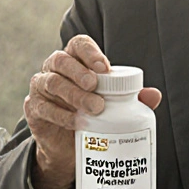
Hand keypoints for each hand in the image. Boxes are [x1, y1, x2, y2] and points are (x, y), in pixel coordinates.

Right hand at [25, 35, 161, 188]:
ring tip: (95, 108)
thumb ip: (132, 98)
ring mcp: (41, 87)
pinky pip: (43, 107)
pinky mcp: (34, 108)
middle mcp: (54, 68)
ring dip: (73, 94)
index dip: (90, 52)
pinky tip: (77, 122)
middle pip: (60, 60)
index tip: (105, 67)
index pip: (78, 44)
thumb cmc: (92, 113)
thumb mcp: (113, 104)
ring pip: (51, 82)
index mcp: (75, 59)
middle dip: (79, 71)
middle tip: (95, 85)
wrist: (69, 144)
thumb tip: (154, 95)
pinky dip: (62, 115)